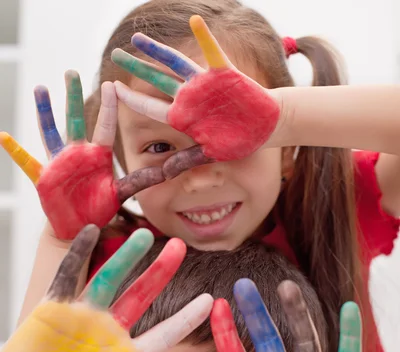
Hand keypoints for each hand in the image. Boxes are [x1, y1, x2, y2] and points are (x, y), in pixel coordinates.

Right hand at [0, 72, 164, 239]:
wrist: (79, 226)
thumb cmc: (99, 207)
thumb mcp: (121, 193)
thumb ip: (140, 181)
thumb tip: (167, 172)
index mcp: (98, 155)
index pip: (105, 126)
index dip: (109, 107)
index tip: (112, 85)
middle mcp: (78, 153)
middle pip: (75, 119)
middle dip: (73, 96)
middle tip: (71, 71)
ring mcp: (59, 162)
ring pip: (51, 132)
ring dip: (45, 112)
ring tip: (41, 88)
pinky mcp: (44, 176)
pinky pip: (27, 161)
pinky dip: (15, 151)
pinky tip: (3, 136)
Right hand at [0, 226, 211, 351]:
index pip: (163, 335)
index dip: (185, 320)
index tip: (212, 302)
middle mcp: (109, 332)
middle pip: (141, 296)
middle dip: (161, 273)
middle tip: (183, 246)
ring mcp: (83, 317)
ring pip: (110, 281)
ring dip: (126, 259)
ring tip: (146, 235)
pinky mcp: (54, 308)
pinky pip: (69, 277)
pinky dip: (79, 257)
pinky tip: (93, 233)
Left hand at [112, 15, 280, 175]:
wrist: (263, 128)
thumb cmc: (236, 142)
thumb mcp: (209, 154)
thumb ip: (186, 160)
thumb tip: (164, 175)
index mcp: (183, 117)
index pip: (150, 107)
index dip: (131, 99)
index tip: (112, 89)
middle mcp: (190, 97)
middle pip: (157, 79)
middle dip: (136, 68)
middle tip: (116, 54)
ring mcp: (205, 83)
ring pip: (176, 62)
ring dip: (157, 50)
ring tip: (136, 38)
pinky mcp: (224, 73)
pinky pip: (214, 52)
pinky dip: (206, 37)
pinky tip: (194, 21)